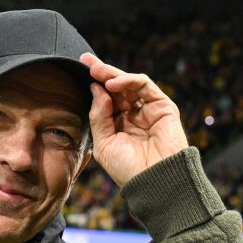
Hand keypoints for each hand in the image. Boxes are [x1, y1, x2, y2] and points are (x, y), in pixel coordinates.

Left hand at [82, 52, 187, 185]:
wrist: (154, 182)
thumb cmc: (128, 169)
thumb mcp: (104, 143)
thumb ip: (98, 116)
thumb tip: (96, 88)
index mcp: (119, 125)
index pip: (106, 99)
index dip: (94, 84)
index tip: (79, 69)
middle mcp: (134, 115)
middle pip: (117, 88)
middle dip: (101, 72)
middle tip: (86, 61)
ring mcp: (149, 110)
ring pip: (129, 83)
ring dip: (112, 74)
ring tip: (96, 71)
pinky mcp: (163, 107)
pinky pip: (145, 86)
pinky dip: (128, 80)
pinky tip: (111, 83)